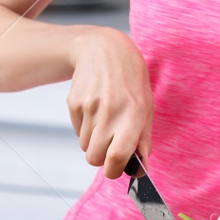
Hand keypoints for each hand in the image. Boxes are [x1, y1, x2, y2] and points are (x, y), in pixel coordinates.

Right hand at [67, 27, 152, 179]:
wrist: (103, 49)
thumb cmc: (130, 80)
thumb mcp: (146, 105)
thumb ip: (144, 140)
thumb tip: (139, 171)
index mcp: (133, 113)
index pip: (117, 155)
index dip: (114, 170)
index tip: (116, 170)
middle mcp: (110, 110)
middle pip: (95, 158)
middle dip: (102, 159)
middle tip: (110, 146)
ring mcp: (89, 106)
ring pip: (85, 146)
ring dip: (94, 141)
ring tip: (105, 120)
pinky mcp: (73, 103)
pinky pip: (77, 131)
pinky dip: (85, 128)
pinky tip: (95, 108)